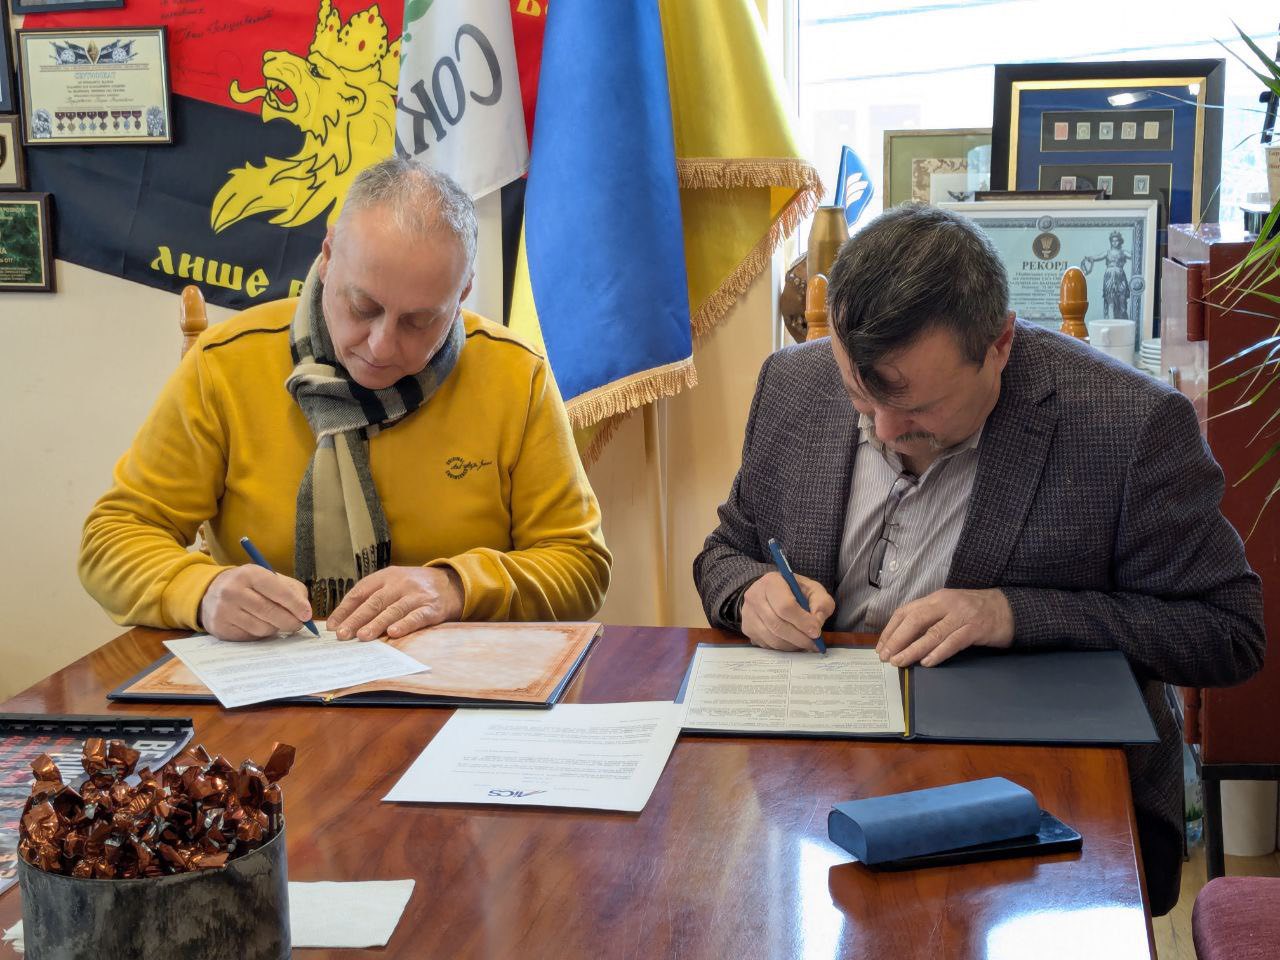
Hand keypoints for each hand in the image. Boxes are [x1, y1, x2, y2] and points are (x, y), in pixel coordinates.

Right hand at [199, 566, 312, 641]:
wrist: (212, 592)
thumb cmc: (249, 585)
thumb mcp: (268, 577)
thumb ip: (291, 590)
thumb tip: (305, 610)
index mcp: (249, 574)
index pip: (278, 591)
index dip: (296, 605)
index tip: (307, 615)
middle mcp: (233, 591)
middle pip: (270, 612)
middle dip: (290, 621)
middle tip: (298, 624)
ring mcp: (224, 611)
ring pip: (262, 628)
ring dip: (275, 628)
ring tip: (275, 621)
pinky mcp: (220, 628)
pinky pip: (251, 637)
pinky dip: (261, 634)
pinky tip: (259, 624)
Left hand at [329, 566, 464, 640]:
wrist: (451, 584)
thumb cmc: (415, 588)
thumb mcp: (394, 583)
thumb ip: (373, 597)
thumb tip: (344, 621)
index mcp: (387, 576)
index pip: (360, 592)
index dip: (345, 609)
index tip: (333, 625)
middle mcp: (400, 583)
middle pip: (374, 602)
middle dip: (356, 619)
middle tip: (342, 635)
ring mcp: (416, 595)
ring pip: (393, 610)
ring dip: (376, 624)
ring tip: (362, 637)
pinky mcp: (432, 608)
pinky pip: (416, 617)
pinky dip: (405, 625)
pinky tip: (394, 633)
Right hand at [740, 572, 834, 652]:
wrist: (771, 593)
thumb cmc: (794, 591)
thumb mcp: (813, 589)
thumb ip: (821, 603)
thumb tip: (817, 624)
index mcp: (771, 582)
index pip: (785, 606)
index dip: (802, 622)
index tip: (816, 632)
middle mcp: (754, 596)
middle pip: (777, 625)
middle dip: (799, 638)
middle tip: (814, 644)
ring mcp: (748, 614)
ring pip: (772, 638)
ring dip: (792, 645)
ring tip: (805, 643)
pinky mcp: (747, 628)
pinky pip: (766, 645)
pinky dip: (783, 648)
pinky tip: (792, 642)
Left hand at [876, 588, 1013, 666]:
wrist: (1009, 609)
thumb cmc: (975, 612)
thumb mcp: (948, 609)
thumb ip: (929, 620)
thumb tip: (902, 641)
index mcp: (936, 598)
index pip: (906, 611)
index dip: (891, 630)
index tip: (881, 647)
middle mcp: (947, 603)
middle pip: (915, 620)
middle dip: (897, 639)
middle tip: (886, 657)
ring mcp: (962, 615)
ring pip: (932, 632)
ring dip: (913, 649)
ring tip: (900, 662)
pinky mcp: (976, 628)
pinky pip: (953, 641)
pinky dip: (938, 652)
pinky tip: (927, 662)